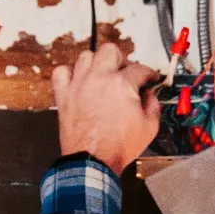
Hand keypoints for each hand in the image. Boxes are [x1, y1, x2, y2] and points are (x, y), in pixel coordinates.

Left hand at [52, 43, 160, 174]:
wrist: (93, 162)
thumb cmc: (117, 146)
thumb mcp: (150, 127)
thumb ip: (153, 104)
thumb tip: (150, 96)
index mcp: (122, 85)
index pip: (140, 68)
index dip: (148, 73)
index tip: (148, 78)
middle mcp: (99, 79)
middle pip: (110, 51)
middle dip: (121, 60)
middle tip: (124, 72)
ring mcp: (79, 85)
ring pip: (86, 56)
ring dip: (96, 63)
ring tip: (102, 75)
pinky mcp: (64, 95)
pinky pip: (61, 72)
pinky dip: (69, 73)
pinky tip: (78, 80)